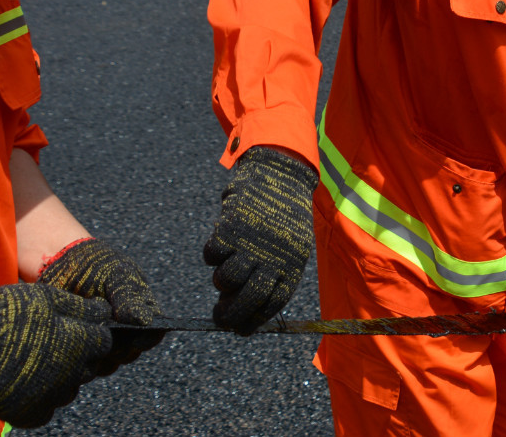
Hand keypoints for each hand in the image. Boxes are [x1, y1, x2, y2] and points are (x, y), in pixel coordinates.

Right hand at [0, 283, 110, 427]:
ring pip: (70, 388)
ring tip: (36, 362)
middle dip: (79, 356)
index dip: (91, 333)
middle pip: (89, 366)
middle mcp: (72, 373)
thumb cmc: (6, 316)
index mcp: (81, 343)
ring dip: (62, 377)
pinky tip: (25, 381)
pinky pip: (47, 408)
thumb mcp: (47, 299)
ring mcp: (51, 396)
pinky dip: (41, 397)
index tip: (76, 328)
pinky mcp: (30, 413)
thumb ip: (81, 308)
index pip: (103, 341)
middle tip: (52, 344)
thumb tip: (105, 311)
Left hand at [38, 238, 163, 372]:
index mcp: (141, 312)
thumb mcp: (116, 274)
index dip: (147, 338)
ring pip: (107, 364)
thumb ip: (130, 297)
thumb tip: (146, 321)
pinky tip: (68, 339)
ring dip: (96, 354)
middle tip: (102, 330)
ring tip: (83, 330)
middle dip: (118, 347)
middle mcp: (124, 332)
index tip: (135, 336)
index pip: (153, 335)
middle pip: (130, 354)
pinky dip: (77, 358)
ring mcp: (100, 342)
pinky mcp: (77, 350)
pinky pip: (82, 365)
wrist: (58, 264)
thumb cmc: (95, 265)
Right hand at [203, 146, 317, 333]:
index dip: (254, 321)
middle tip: (219, 318)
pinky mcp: (232, 227)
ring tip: (226, 270)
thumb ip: (273, 275)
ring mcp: (253, 242)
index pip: (274, 304)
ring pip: (226, 279)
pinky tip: (219, 246)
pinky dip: (211, 255)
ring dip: (221, 282)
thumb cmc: (284, 218)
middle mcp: (274, 256)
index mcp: (293, 263)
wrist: (279, 176)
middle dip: (230, 314)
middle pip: (248, 298)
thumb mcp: (291, 247)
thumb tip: (244, 315)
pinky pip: (213, 254)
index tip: (240, 329)